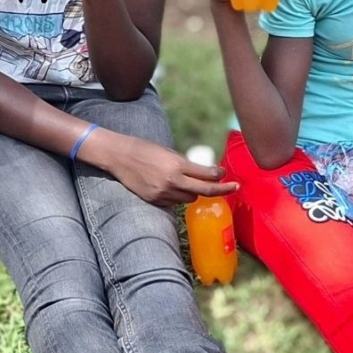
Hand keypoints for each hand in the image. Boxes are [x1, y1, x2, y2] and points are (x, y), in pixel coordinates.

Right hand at [88, 129, 238, 206]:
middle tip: (233, 187)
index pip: (207, 175)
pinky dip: (177, 196)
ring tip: (185, 181)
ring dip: (193, 191)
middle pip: (204, 191)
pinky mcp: (155, 200)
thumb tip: (208, 173)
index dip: (222, 178)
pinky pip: (174, 202)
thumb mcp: (169, 152)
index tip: (230, 178)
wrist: (119, 156)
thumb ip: (187, 165)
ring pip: (190, 198)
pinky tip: (168, 185)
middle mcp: (172, 181)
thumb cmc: (145, 149)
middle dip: (220, 190)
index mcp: (177, 165)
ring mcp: (163, 193)